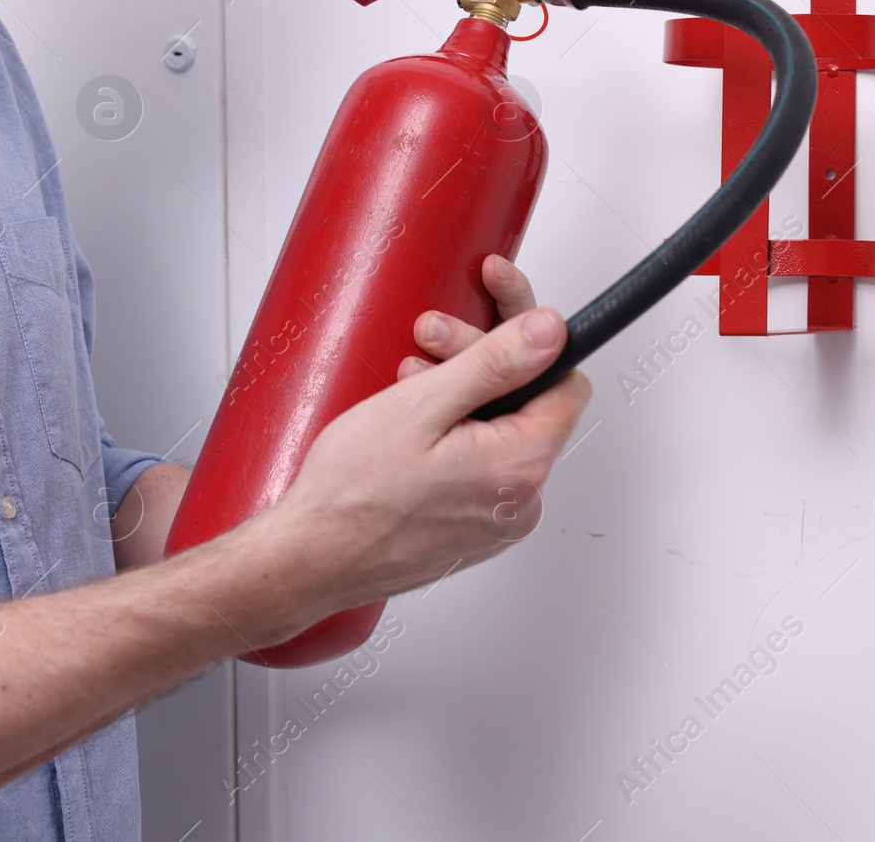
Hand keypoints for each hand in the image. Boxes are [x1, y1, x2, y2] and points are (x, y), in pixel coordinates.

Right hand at [259, 254, 590, 623]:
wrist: (310, 558)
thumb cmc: (350, 495)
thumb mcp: (421, 406)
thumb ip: (495, 363)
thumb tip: (550, 332)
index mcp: (519, 468)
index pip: (565, 383)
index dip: (529, 342)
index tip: (496, 316)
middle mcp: (521, 503)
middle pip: (529, 405)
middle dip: (481, 363)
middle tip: (431, 344)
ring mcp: (497, 522)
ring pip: (501, 434)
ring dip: (461, 399)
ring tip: (408, 387)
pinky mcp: (473, 532)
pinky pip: (481, 468)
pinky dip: (452, 438)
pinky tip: (411, 429)